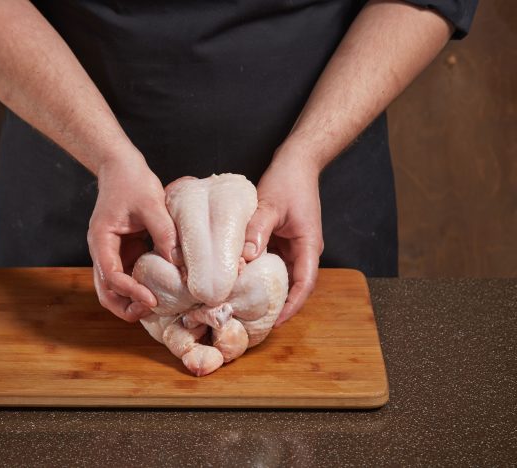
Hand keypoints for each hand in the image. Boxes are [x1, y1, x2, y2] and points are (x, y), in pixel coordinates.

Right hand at [87, 156, 177, 321]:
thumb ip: (164, 232)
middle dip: (125, 306)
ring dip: (130, 301)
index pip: (110, 275)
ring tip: (155, 307)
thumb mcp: (151, 203)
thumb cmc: (132, 181)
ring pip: (114, 289)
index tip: (151, 299)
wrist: (120, 167)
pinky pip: (127, 277)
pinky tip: (158, 291)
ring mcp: (111, 253)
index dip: (130, 290)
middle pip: (105, 291)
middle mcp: (102, 251)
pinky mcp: (123, 252)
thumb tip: (177, 262)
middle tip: (151, 310)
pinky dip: (138, 288)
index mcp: (101, 239)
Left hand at [242, 148, 323, 326]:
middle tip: (253, 320)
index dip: (292, 305)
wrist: (297, 162)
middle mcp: (303, 250)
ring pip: (280, 275)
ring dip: (266, 289)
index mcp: (309, 245)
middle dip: (277, 304)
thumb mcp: (271, 204)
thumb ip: (258, 229)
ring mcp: (292, 246)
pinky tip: (240, 278)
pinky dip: (258, 272)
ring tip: (244, 305)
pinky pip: (271, 262)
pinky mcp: (280, 240)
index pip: (305, 284)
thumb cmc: (289, 181)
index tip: (275, 321)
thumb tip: (246, 256)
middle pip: (294, 285)